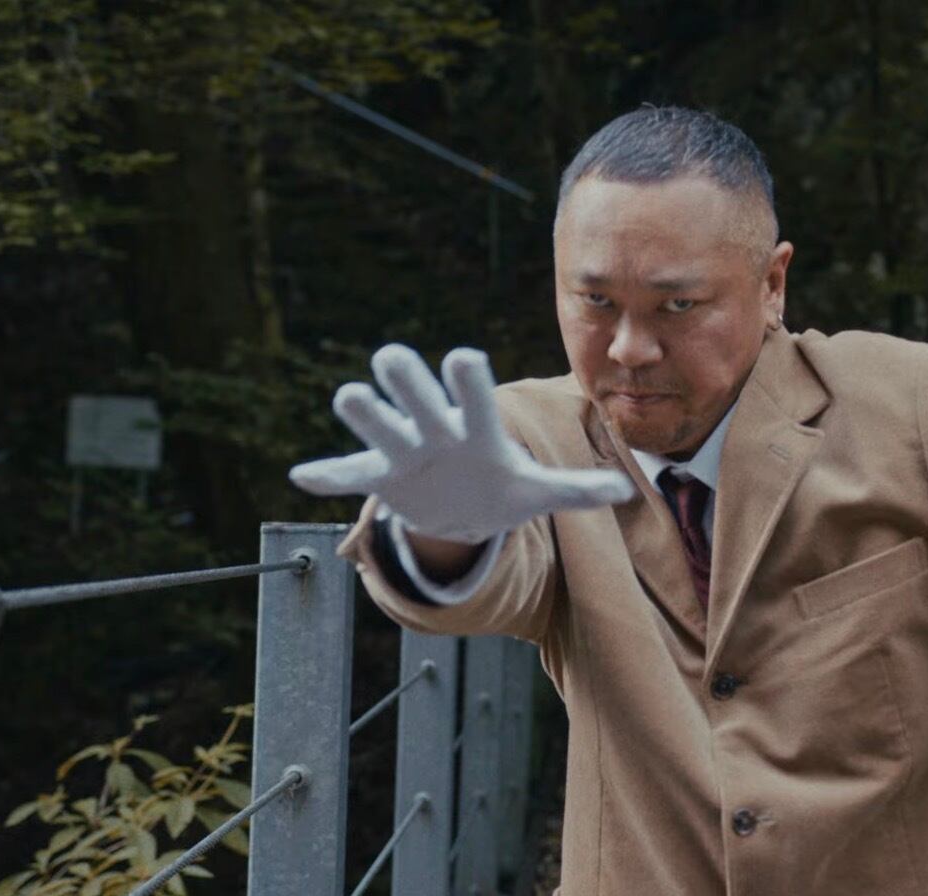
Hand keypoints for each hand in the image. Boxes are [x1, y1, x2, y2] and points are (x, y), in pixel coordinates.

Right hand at [289, 344, 636, 542]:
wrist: (463, 507)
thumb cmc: (503, 487)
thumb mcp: (539, 493)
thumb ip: (577, 490)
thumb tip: (625, 493)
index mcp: (476, 431)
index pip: (475, 399)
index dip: (469, 382)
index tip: (463, 358)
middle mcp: (437, 432)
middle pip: (421, 399)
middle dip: (410, 382)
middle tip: (392, 355)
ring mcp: (405, 453)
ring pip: (381, 428)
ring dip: (365, 415)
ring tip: (348, 396)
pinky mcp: (381, 477)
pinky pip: (349, 477)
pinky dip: (327, 478)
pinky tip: (302, 475)